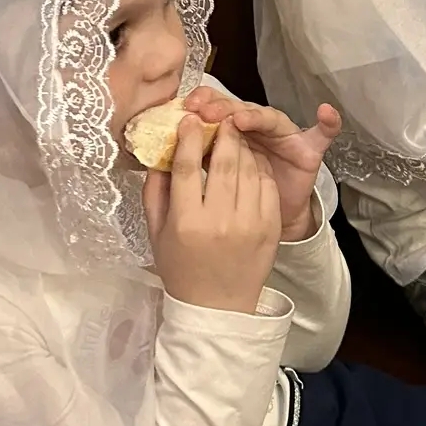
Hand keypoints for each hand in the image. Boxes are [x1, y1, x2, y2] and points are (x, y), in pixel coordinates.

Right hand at [142, 117, 279, 311]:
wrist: (218, 307)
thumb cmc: (181, 268)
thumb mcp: (156, 232)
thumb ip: (155, 191)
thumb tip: (161, 152)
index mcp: (187, 222)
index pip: (187, 167)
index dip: (188, 138)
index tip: (188, 120)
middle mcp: (219, 221)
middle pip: (223, 162)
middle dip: (222, 133)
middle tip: (220, 119)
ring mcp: (249, 224)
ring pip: (248, 170)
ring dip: (242, 147)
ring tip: (235, 136)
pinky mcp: (270, 227)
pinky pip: (266, 185)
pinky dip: (259, 168)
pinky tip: (251, 161)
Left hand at [182, 87, 340, 241]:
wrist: (265, 226)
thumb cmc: (230, 207)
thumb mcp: (205, 185)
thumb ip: (187, 166)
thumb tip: (160, 152)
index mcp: (227, 131)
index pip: (213, 109)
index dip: (201, 105)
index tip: (185, 108)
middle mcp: (254, 126)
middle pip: (239, 108)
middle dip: (222, 107)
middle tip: (205, 111)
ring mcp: (282, 135)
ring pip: (270, 116)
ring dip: (257, 115)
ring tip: (241, 118)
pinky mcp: (307, 148)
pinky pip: (322, 133)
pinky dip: (328, 122)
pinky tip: (327, 112)